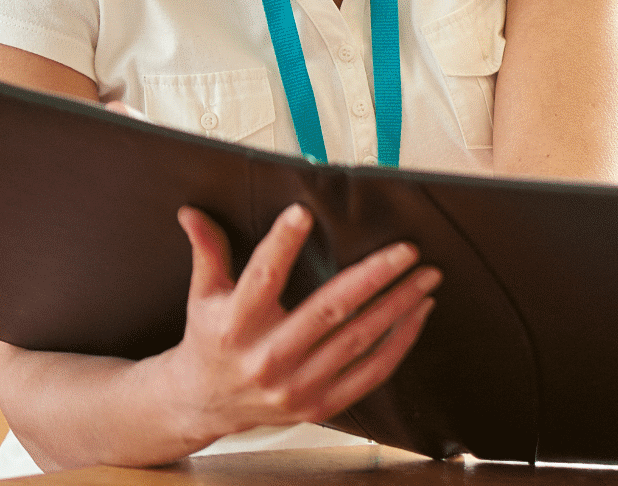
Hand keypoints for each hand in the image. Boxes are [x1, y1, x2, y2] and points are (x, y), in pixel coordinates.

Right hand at [151, 204, 439, 453]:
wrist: (204, 404)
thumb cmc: (210, 340)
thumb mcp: (203, 295)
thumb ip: (207, 252)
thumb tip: (191, 212)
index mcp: (234, 326)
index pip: (261, 278)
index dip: (281, 245)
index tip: (303, 213)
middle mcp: (266, 358)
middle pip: (328, 311)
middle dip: (373, 277)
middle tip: (406, 250)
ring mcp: (295, 386)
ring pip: (358, 340)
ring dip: (398, 305)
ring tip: (426, 276)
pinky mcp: (319, 404)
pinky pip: (371, 372)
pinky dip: (400, 341)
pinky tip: (418, 312)